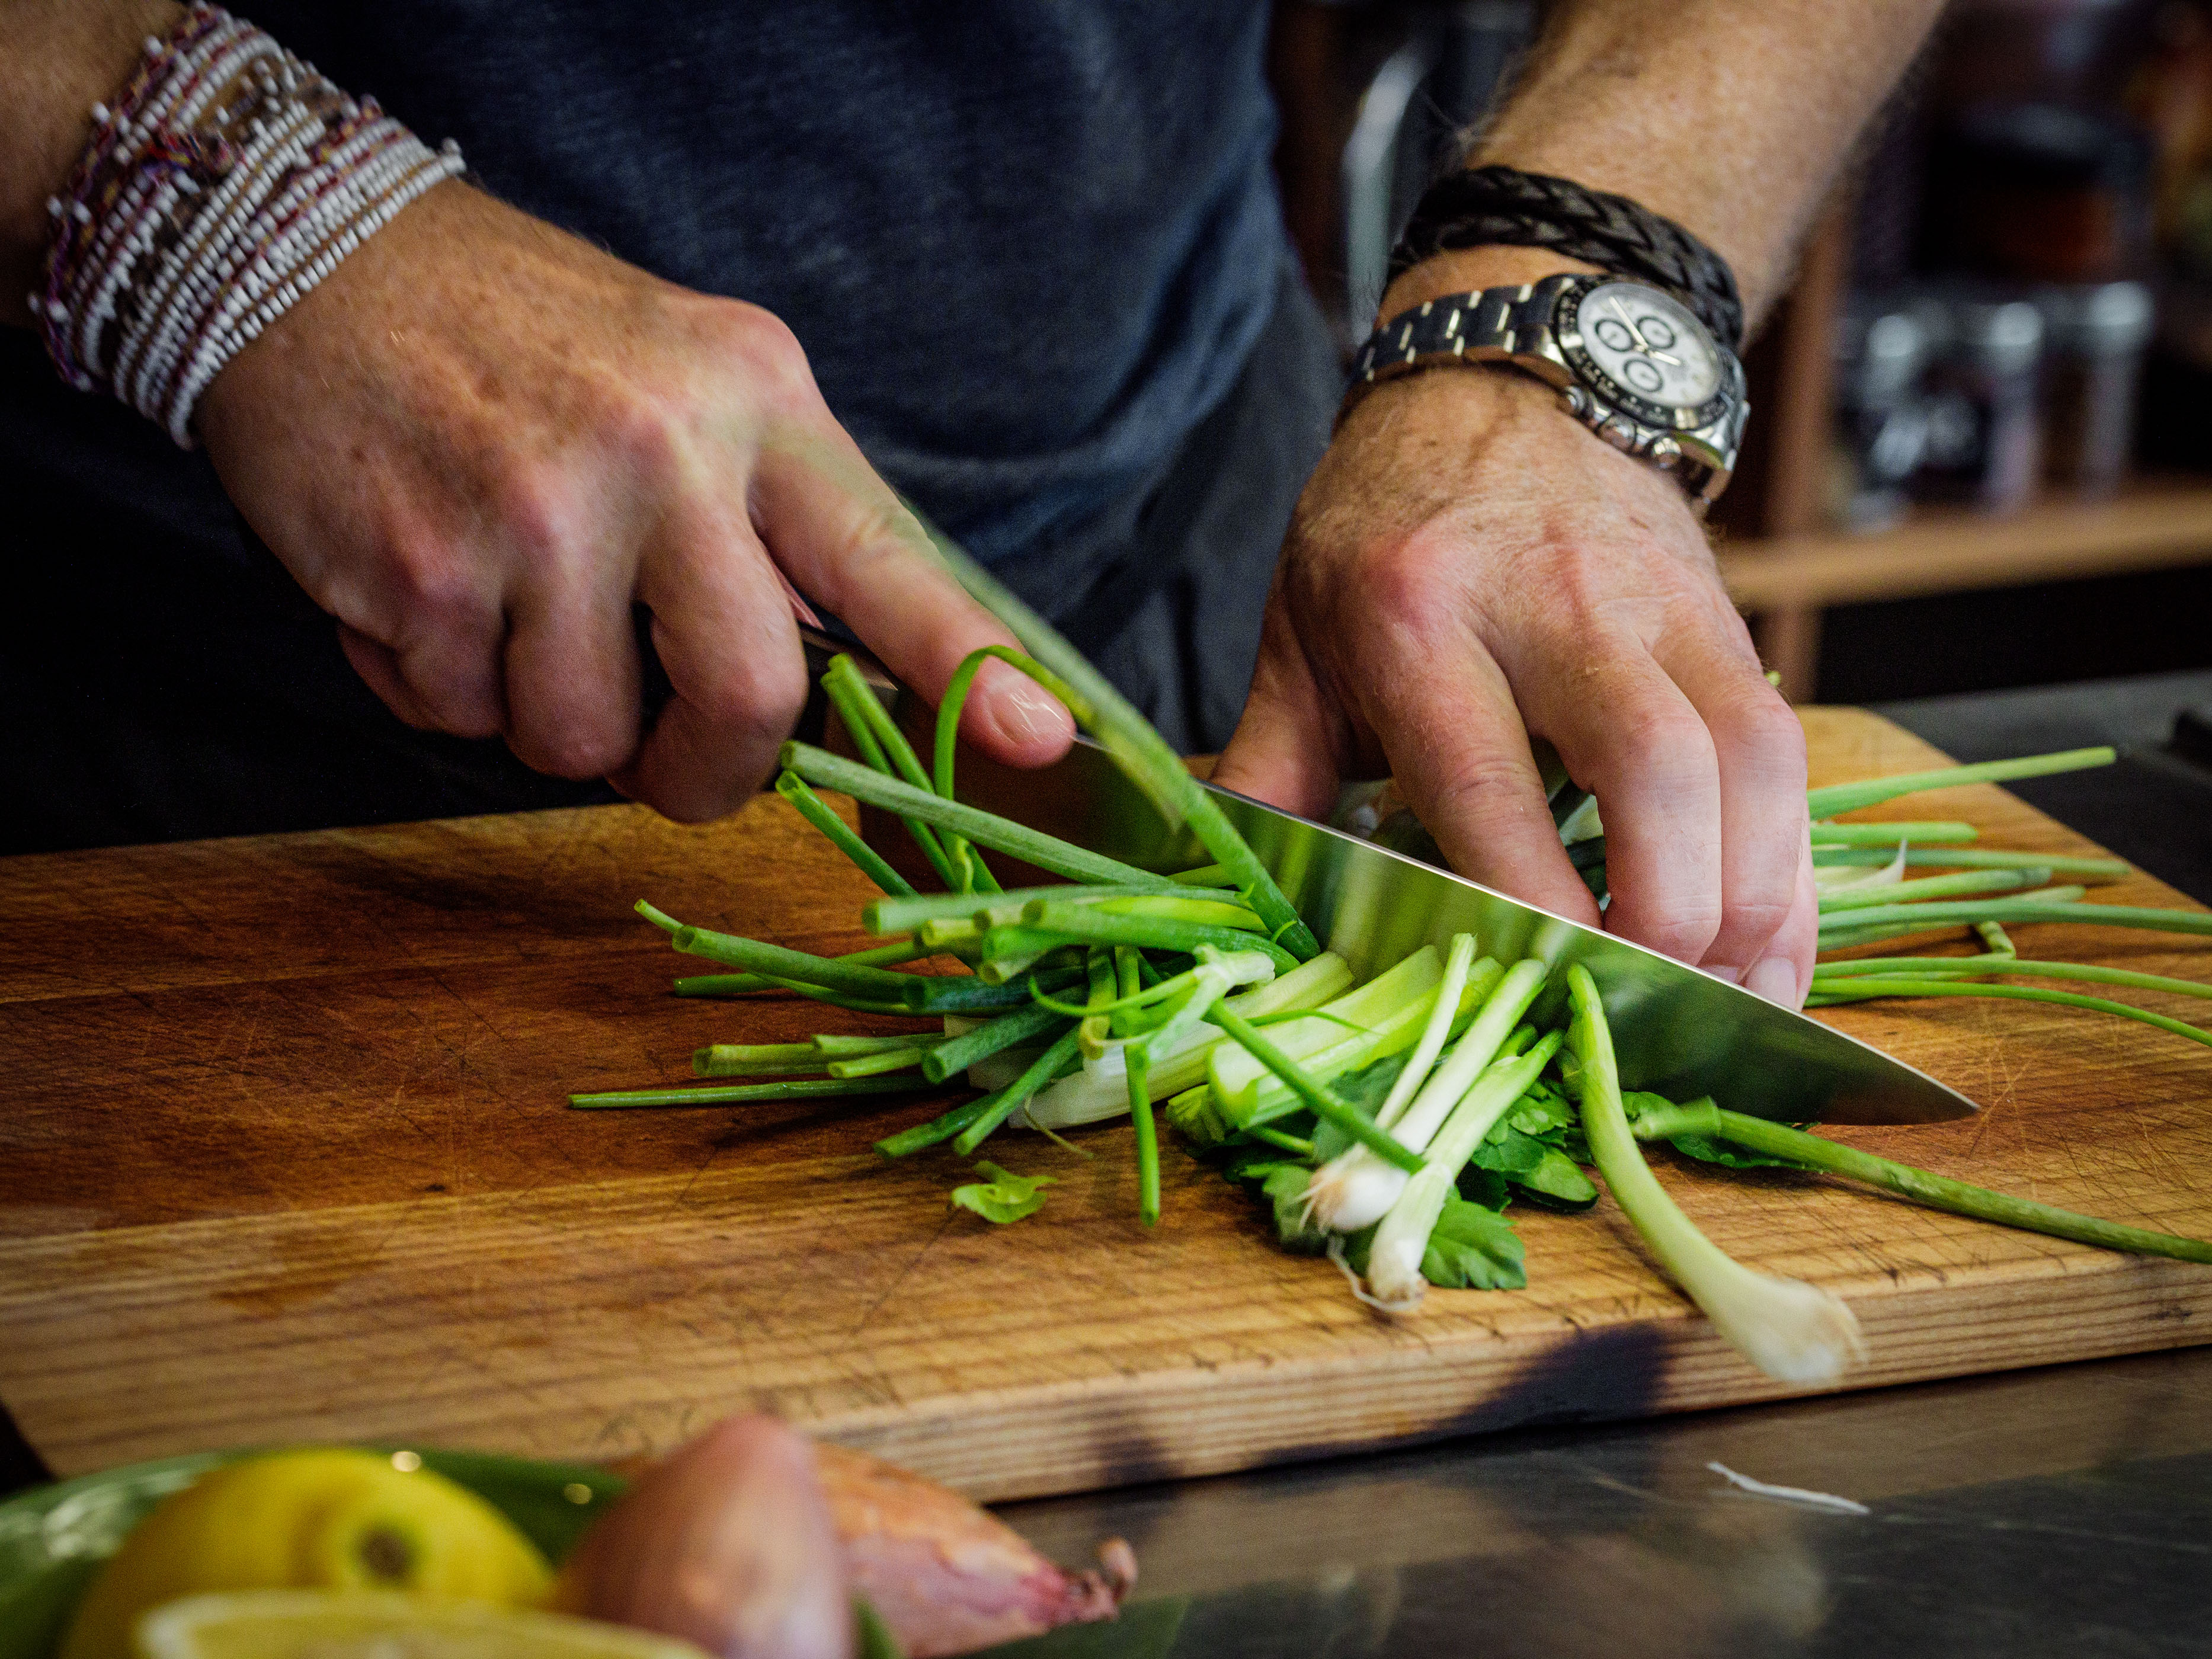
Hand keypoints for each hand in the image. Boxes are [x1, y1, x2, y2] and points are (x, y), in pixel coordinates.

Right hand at [194, 183, 1073, 819]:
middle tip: (673, 762)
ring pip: (583, 739)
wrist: (318, 258)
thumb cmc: (529, 342)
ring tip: (515, 611)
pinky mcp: (423, 571)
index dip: (966, 663)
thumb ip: (775, 516)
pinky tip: (429, 584)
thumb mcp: (693, 377)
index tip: (1040, 740)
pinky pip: (461, 719)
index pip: (885, 554)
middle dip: (712, 772)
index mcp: (755, 402)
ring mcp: (538, 514)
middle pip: (751, 700)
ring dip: (552, 720)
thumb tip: (847, 679)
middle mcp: (663, 453)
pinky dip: (446, 687)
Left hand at [1212, 363, 1817, 1006]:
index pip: (1484, 783)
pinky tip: (1769, 944)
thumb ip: (1269, 768)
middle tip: (1646, 998)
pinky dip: (1789, 861)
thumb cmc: (1382, 531)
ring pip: (1748, 757)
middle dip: (1668, 906)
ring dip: (1753, 893)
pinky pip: (1786, 751)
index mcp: (1418, 621)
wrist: (1499, 387)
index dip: (1530, 901)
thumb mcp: (1298, 638)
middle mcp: (1554, 607)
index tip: (1545, 989)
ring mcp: (1658, 608)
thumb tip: (1224, 885)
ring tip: (1723, 987)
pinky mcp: (1728, 620)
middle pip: (1653, 765)